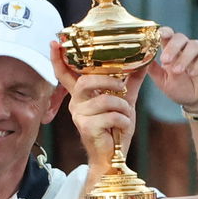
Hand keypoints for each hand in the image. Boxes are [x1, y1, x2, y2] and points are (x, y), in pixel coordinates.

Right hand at [51, 40, 148, 167]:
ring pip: (104, 99)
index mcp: (81, 95)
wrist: (113, 156)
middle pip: (85, 81)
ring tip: (125, 114)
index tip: (54, 43)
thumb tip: (143, 62)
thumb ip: (131, 81)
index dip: (58, 59)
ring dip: (122, 106)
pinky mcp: (85, 127)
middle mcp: (76, 103)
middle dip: (107, 81)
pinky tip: (121, 127)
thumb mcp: (124, 101)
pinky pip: (110, 115)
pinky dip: (123, 120)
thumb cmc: (115, 128)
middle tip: (122, 86)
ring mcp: (79, 115)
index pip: (65, 74)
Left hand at [145, 28, 197, 113]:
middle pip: (180, 38)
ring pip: (194, 45)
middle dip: (172, 47)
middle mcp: (187, 49)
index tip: (158, 34)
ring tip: (178, 71)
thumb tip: (141, 59)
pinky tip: (192, 73)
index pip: (168, 35)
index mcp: (173, 51)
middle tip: (165, 60)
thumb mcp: (163, 82)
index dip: (163, 32)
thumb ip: (153, 70)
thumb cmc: (181, 90)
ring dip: (185, 57)